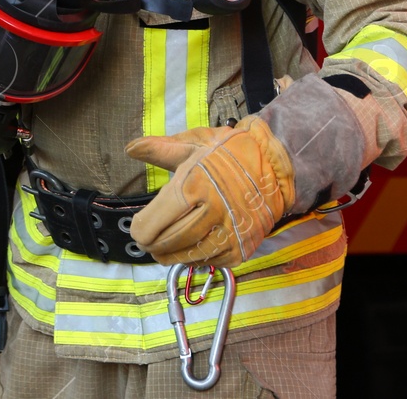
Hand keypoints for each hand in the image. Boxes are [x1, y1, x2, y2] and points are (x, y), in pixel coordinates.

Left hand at [124, 117, 295, 266]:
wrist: (275, 166)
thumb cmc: (228, 153)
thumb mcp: (194, 144)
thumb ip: (160, 149)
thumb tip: (130, 148)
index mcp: (195, 184)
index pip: (157, 219)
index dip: (141, 229)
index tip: (136, 231)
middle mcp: (213, 211)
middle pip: (170, 240)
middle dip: (152, 245)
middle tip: (146, 244)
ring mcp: (230, 232)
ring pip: (189, 255)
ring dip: (170, 256)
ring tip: (160, 252)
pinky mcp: (243, 247)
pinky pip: (211, 261)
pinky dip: (195, 260)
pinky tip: (187, 253)